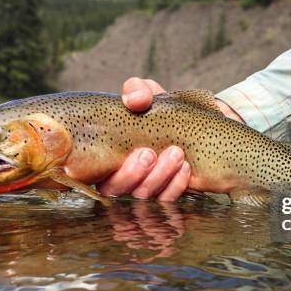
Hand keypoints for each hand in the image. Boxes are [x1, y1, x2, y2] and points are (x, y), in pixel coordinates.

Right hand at [97, 77, 242, 201]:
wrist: (194, 121)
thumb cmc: (160, 109)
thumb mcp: (148, 94)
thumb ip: (137, 90)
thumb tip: (134, 100)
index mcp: (106, 155)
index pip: (96, 174)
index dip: (110, 170)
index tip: (138, 150)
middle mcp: (120, 176)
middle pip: (116, 189)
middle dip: (133, 174)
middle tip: (150, 153)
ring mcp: (143, 187)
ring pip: (142, 196)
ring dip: (159, 177)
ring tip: (176, 155)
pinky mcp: (164, 194)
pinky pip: (166, 199)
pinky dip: (176, 186)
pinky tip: (186, 168)